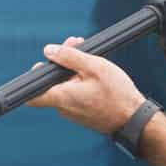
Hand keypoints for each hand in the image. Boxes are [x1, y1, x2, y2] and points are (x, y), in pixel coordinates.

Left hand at [26, 36, 146, 135]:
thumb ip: (69, 57)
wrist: (134, 119)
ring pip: (64, 87)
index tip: (43, 64)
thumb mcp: (95, 67)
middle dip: (60, 62)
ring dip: (72, 69)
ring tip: (89, 55)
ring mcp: (72, 112)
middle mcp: (63, 108)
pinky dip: (79, 81)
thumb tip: (49, 50)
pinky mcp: (81, 113)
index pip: (31, 95)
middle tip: (75, 45)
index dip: (32, 78)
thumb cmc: (117, 94)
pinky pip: (74, 94)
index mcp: (62, 97)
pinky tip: (93, 71)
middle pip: (51, 82)